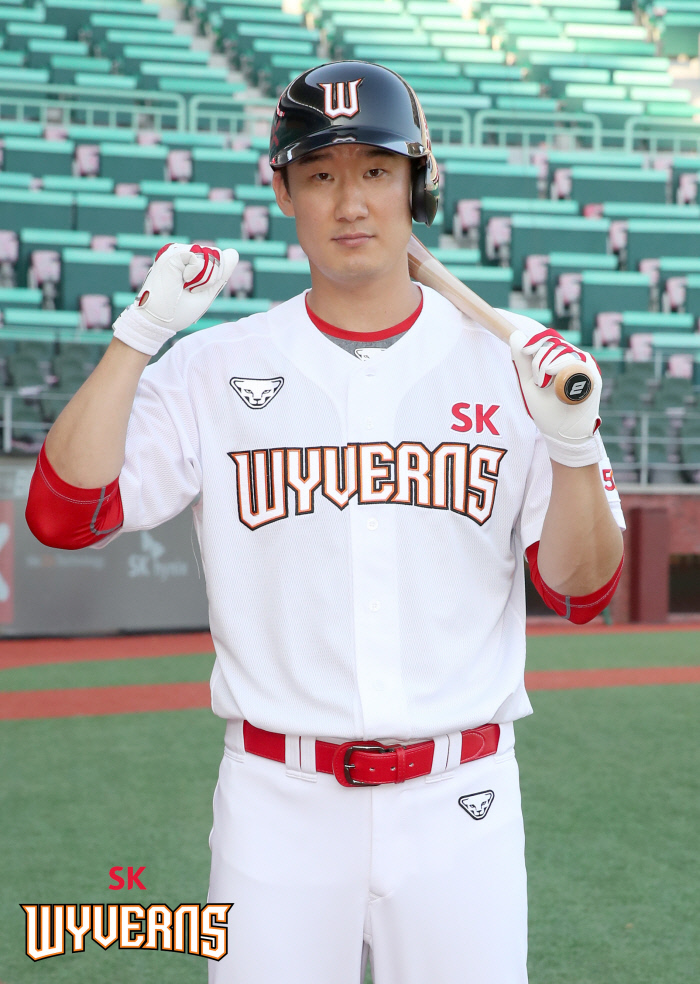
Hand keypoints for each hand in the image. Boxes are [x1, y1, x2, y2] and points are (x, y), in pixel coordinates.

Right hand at [113, 242, 238, 355]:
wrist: (157, 322)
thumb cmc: (178, 311)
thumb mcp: (207, 291)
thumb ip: (221, 273)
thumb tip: (234, 252)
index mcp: (188, 262)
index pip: (218, 260)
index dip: (213, 280)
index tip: (194, 293)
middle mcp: (181, 254)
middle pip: (216, 256)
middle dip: (210, 279)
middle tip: (189, 291)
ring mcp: (175, 252)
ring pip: (209, 256)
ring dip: (203, 279)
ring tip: (185, 287)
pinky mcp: (171, 254)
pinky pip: (199, 257)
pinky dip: (196, 274)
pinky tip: (182, 281)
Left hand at [510, 328, 602, 466]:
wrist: (562, 433)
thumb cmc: (547, 411)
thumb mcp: (529, 384)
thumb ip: (523, 362)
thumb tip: (515, 335)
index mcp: (561, 359)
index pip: (548, 338)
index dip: (535, 341)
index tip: (526, 352)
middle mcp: (575, 359)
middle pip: (553, 342)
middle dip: (538, 360)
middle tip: (538, 382)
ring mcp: (585, 366)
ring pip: (561, 350)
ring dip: (545, 366)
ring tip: (545, 386)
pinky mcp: (592, 375)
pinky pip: (575, 361)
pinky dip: (560, 368)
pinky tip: (555, 383)